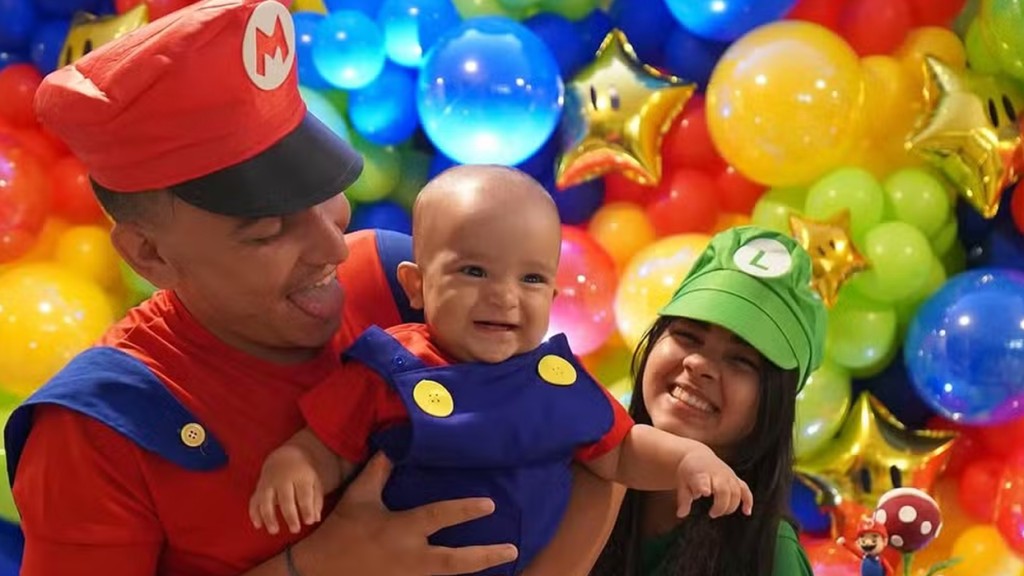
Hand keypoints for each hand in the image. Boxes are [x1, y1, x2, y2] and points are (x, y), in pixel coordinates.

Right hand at [248, 444, 323, 534]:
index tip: (309, 522)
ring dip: (269, 516)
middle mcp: (282, 479)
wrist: (285, 456)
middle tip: (295, 530)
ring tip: (274, 531)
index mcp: (300, 476)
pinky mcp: (258, 488)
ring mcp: (268, 482)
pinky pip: (254, 500)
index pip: (304, 494)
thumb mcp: (314, 482)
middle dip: (290, 515)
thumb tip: (315, 519)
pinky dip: (254, 513)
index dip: (306, 508)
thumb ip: (316, 500)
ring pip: (266, 500)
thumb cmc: (303, 474)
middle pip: (285, 498)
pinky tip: (258, 525)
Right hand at [291, 452, 518, 575]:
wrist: (321, 570)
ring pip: (449, 575)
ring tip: (501, 562)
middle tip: (511, 550)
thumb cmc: (342, 530)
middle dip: (485, 556)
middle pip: (455, 561)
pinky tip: (471, 575)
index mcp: (401, 529)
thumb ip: (378, 472)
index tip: (490, 505)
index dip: (465, 510)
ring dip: (476, 569)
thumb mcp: (359, 496)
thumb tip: (391, 445)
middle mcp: (411, 556)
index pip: (439, 517)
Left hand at [674, 445, 752, 518]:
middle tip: (712, 514)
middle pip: (723, 490)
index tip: (705, 493)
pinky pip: (745, 489)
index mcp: (700, 474)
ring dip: (731, 507)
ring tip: (720, 513)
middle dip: (720, 505)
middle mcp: (716, 474)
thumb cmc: (689, 472)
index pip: (703, 480)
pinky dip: (748, 501)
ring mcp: (728, 476)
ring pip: (736, 492)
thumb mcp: (682, 483)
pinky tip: (747, 512)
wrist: (698, 456)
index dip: (704, 486)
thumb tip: (680, 514)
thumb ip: (683, 499)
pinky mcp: (735, 478)